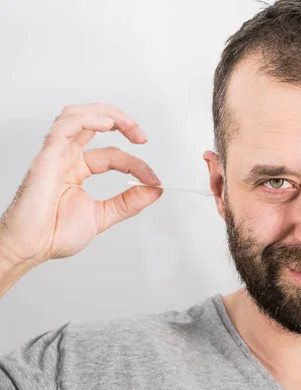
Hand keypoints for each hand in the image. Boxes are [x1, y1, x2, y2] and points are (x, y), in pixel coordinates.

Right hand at [0, 103, 162, 272]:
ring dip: (106, 113)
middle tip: (142, 136)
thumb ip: (129, 203)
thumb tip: (154, 190)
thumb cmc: (52, 234)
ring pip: (77, 116)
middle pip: (93, 122)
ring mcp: (56, 155)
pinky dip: (88, 119)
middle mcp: (66, 158)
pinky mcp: (47, 157)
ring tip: (129, 125)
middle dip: (122, 122)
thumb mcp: (103, 216)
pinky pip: (65, 126)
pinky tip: (107, 124)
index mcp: (77, 169)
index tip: (154, 180)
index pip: (112, 155)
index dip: (136, 164)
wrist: (29, 248)